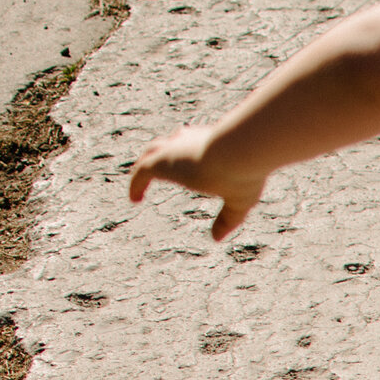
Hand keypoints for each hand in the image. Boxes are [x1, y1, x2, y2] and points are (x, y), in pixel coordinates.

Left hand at [128, 125, 267, 240]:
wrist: (239, 151)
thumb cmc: (245, 173)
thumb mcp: (240, 200)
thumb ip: (228, 218)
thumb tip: (216, 238)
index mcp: (210, 143)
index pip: (190, 143)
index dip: (185, 152)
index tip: (184, 161)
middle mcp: (189, 141)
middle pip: (168, 145)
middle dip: (161, 153)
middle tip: (154, 165)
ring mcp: (173, 150)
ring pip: (152, 154)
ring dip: (146, 167)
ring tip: (140, 183)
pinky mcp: (160, 162)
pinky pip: (141, 172)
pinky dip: (137, 184)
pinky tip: (135, 199)